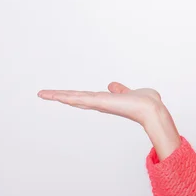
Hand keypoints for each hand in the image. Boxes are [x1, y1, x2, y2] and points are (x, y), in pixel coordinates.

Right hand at [37, 82, 181, 159]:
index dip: (73, 97)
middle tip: (43, 94)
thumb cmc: (146, 103)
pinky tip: (56, 95)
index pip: (85, 98)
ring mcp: (98, 103)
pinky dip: (67, 97)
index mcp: (106, 101)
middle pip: (75, 99)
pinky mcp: (99, 102)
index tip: (62, 95)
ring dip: (58, 96)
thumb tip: (112, 86)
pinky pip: (80, 98)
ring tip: (43, 93)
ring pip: (74, 98)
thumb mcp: (130, 93)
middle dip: (60, 97)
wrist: (152, 109)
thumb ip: (120, 90)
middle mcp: (100, 103)